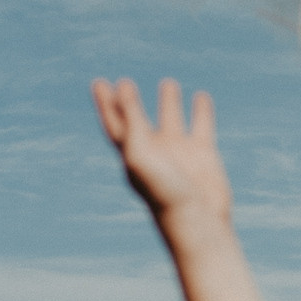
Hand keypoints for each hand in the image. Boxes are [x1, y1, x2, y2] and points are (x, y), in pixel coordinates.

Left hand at [93, 76, 231, 230]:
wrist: (197, 219)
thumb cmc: (163, 192)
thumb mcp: (139, 154)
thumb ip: (131, 121)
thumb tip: (124, 87)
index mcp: (131, 153)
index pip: (114, 123)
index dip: (105, 104)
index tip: (99, 83)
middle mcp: (153, 150)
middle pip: (137, 119)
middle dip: (129, 102)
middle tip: (123, 81)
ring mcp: (178, 151)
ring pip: (171, 119)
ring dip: (169, 101)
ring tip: (168, 83)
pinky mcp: (202, 153)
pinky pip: (201, 125)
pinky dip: (202, 110)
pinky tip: (201, 97)